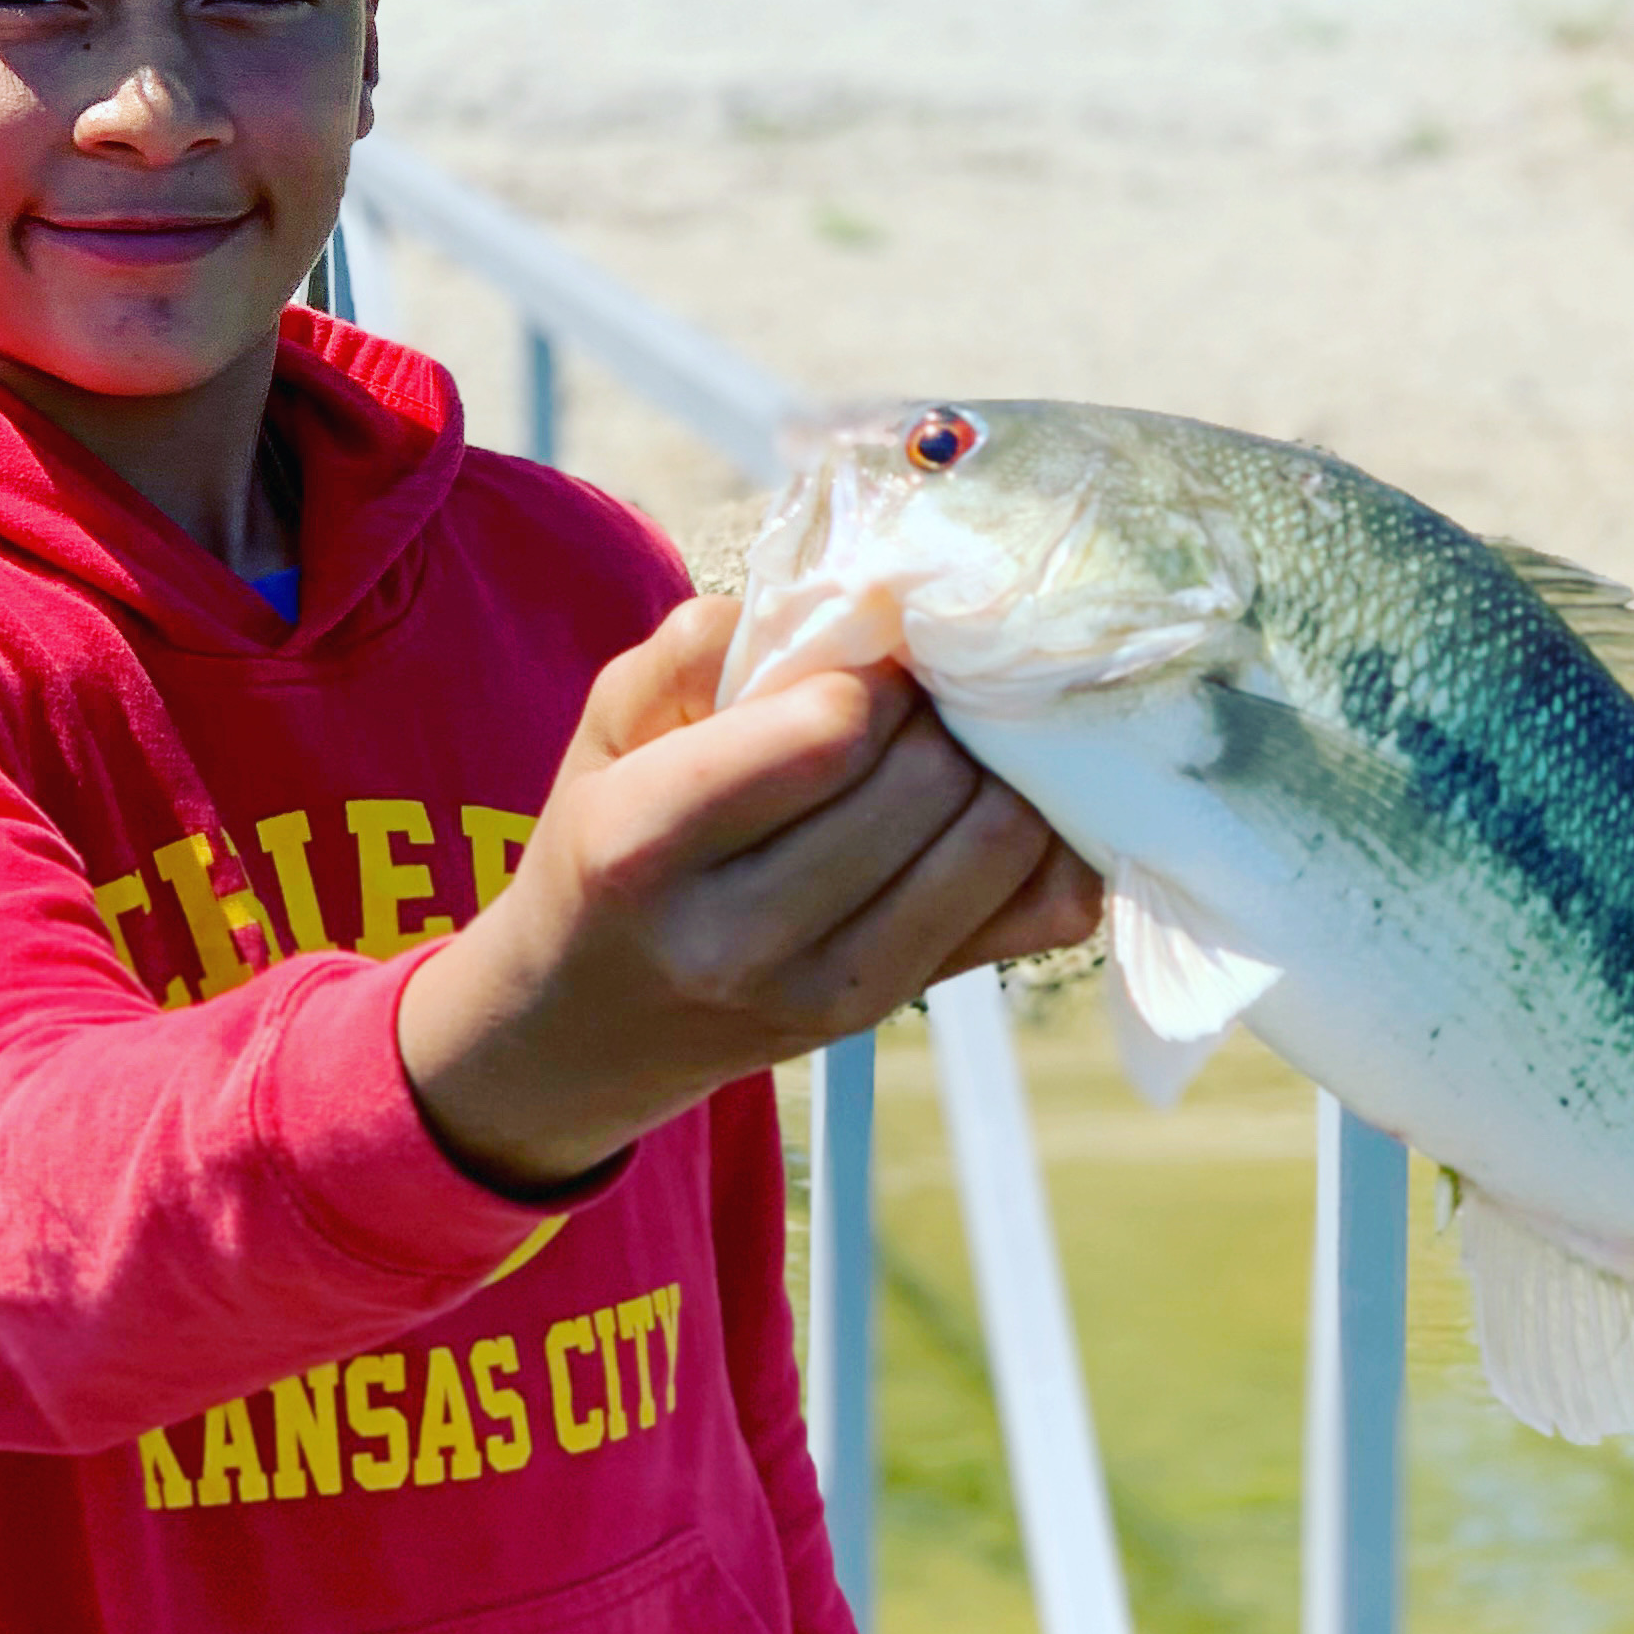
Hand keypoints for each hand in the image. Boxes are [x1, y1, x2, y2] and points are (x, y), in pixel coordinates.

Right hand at [395, 597, 1102, 1192]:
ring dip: (998, 766)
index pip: (831, 732)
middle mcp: (739, 939)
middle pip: (930, 780)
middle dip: (940, 712)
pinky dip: (1047, 843)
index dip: (871, 675)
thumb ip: (698, 647)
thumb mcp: (606, 730)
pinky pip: (1044, 911)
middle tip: (917, 699)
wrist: (586, 1028)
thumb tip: (839, 605)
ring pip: (1000, 839)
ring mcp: (832, 994)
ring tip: (951, 745)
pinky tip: (989, 808)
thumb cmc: (602, 851)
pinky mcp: (898, 1014)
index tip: (859, 668)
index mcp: (645, 848)